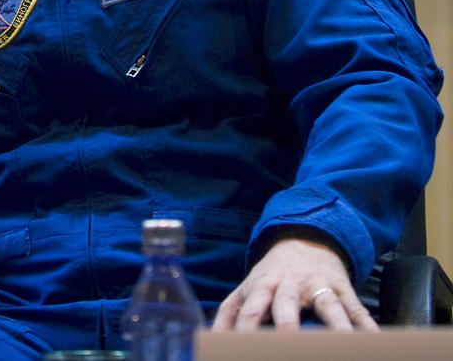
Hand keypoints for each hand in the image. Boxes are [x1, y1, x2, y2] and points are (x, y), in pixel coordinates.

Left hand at [213, 235, 377, 330]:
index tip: (244, 348)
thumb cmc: (272, 275)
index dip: (247, 328)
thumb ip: (230, 312)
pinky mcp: (343, 289)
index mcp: (262, 285)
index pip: (251, 309)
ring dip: (336, 326)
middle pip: (286, 305)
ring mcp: (318, 286)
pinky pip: (357, 309)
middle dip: (286, 325)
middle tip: (288, 345)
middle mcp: (290, 285)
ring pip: (328, 306)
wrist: (305, 240)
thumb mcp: (248, 287)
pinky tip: (376, 341)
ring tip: (343, 345)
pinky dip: (367, 325)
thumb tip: (210, 338)